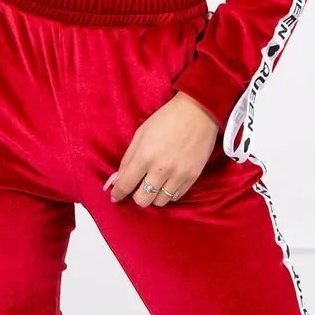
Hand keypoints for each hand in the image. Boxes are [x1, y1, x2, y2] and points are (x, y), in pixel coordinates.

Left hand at [105, 91, 218, 207]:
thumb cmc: (166, 118)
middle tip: (137, 186)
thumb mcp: (141, 133)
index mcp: (145, 156)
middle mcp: (161, 169)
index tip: (115, 196)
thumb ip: (128, 158)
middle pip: (143, 200)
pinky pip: (176, 197)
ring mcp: (178, 175)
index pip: (126, 185)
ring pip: (160, 202)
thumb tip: (118, 179)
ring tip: (154, 183)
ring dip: (153, 195)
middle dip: (136, 195)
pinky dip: (168, 193)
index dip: (118, 193)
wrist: (198, 112)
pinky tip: (167, 181)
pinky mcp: (193, 177)